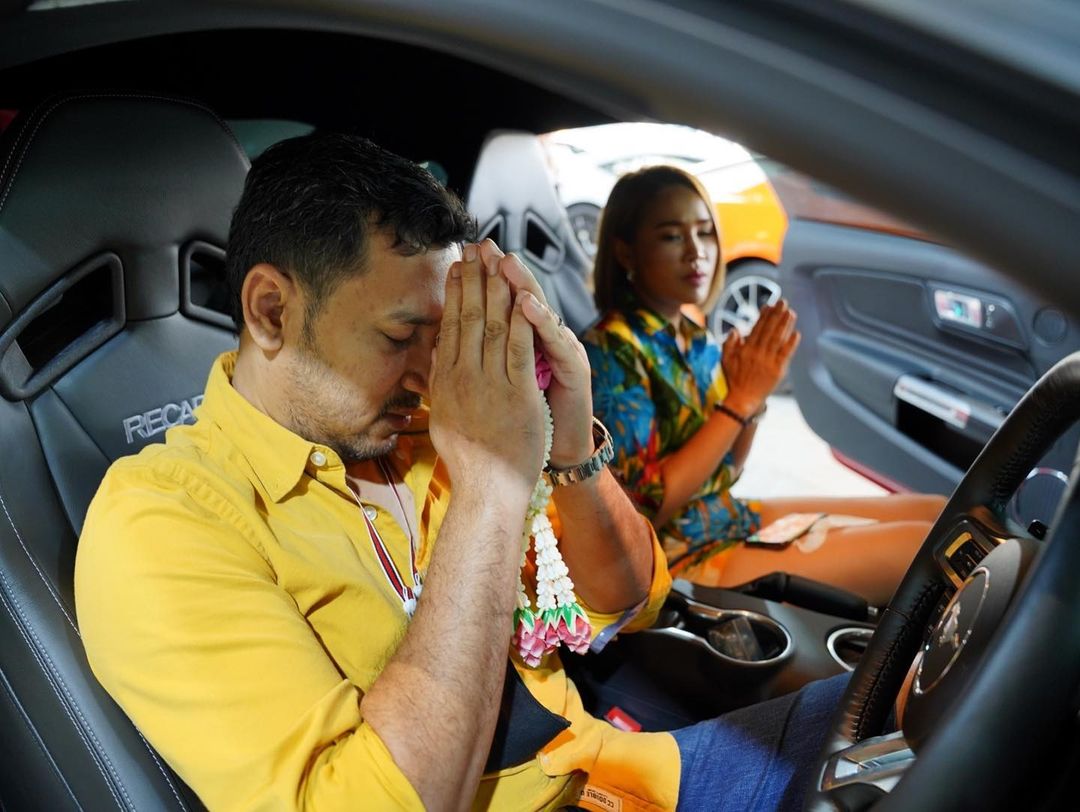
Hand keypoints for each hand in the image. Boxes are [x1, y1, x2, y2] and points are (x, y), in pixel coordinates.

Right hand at [428, 242, 544, 497]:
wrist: (488, 490)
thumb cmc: (468, 460)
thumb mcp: (442, 417)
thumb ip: (437, 385)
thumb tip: (430, 359)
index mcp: (445, 381)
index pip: (449, 326)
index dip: (456, 292)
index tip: (460, 266)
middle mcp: (463, 378)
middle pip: (467, 317)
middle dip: (475, 279)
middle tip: (477, 247)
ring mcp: (490, 386)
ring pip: (492, 326)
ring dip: (497, 289)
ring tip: (499, 259)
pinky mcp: (517, 395)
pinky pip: (518, 349)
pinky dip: (520, 320)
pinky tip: (523, 297)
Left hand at [477, 240, 594, 467]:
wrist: (558, 454)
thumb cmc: (521, 430)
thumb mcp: (494, 394)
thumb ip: (472, 369)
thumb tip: (436, 355)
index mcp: (523, 347)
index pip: (500, 306)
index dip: (481, 282)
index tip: (463, 256)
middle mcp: (545, 341)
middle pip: (521, 298)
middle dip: (500, 272)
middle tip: (483, 245)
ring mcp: (563, 352)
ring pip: (540, 313)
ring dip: (523, 285)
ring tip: (506, 262)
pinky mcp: (575, 369)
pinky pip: (556, 343)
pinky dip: (542, 323)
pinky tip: (529, 304)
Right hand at [721, 300, 799, 415]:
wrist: (741, 399)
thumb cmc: (733, 380)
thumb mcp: (726, 360)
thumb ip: (729, 344)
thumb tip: (736, 330)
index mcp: (746, 349)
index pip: (757, 328)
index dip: (764, 316)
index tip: (770, 305)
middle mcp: (757, 353)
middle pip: (769, 330)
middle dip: (777, 315)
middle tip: (784, 302)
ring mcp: (768, 361)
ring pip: (778, 339)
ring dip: (785, 325)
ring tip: (791, 313)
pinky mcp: (777, 370)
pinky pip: (785, 355)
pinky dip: (791, 344)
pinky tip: (796, 334)